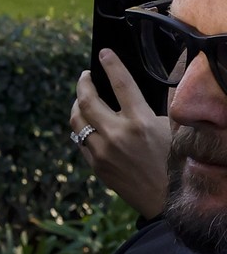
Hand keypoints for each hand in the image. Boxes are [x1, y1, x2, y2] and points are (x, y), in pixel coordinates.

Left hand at [70, 49, 170, 218]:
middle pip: (87, 100)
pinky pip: (80, 141)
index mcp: (140, 121)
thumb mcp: (175, 129)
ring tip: (82, 98)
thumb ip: (163, 103)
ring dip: (77, 105)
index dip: (111, 64)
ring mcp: (102, 151)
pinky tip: (87, 124)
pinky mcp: (95, 165)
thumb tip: (158, 80)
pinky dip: (82, 128)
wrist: (166, 200)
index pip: (120, 83)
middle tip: (86, 76)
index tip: (104, 53)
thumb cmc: (175, 161)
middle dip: (83, 83)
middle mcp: (117, 135)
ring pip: (77, 121)